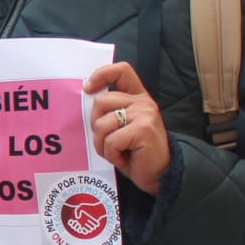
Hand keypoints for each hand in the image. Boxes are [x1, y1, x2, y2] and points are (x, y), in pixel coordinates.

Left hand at [84, 62, 170, 193]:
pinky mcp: (143, 130)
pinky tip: (124, 157)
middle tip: (109, 140)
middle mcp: (143, 102)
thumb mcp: (121, 126)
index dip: (101, 74)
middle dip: (95, 125)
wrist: (159, 173)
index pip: (121, 71)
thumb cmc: (135, 151)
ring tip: (118, 151)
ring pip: (101, 124)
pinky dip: (111, 154)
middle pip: (100, 101)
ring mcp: (144, 114)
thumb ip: (110, 110)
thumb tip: (85, 97)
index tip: (88, 88)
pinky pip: (110, 141)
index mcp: (137, 97)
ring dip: (102, 144)